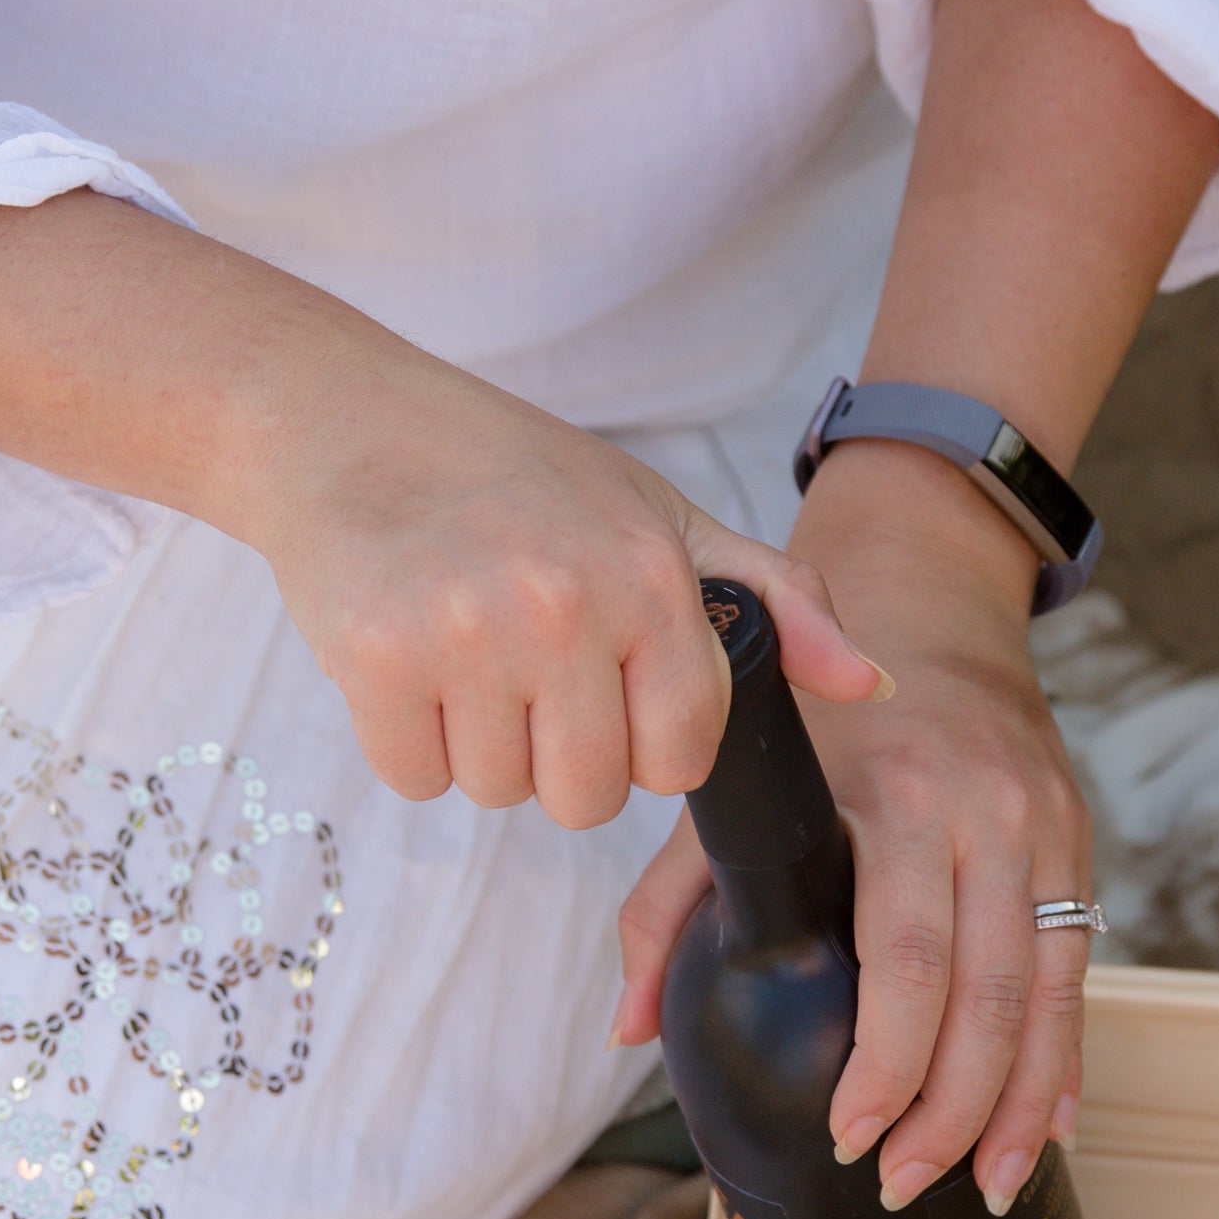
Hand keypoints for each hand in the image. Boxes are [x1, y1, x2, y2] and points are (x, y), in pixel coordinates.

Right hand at [230, 324, 890, 826]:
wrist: (346, 420)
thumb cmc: (513, 474)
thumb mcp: (659, 517)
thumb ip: (775, 600)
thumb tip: (873, 683)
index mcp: (649, 574)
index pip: (680, 756)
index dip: (639, 742)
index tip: (600, 687)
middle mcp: (567, 605)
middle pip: (586, 798)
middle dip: (554, 756)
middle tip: (520, 671)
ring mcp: (469, 633)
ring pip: (498, 792)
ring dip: (478, 747)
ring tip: (462, 652)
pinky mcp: (377, 658)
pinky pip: (415, 778)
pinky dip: (407, 741)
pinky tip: (407, 660)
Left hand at [612, 443, 1095, 1210]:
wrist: (935, 613)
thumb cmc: (821, 716)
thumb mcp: (739, 783)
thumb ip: (671, 904)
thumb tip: (629, 1027)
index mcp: (892, 797)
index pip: (904, 955)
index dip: (886, 1060)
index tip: (852, 1133)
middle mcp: (981, 813)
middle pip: (983, 993)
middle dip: (949, 1109)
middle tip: (902, 1184)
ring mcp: (1042, 830)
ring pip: (1046, 996)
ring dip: (1015, 1107)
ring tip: (976, 1187)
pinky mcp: (1079, 846)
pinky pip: (1080, 974)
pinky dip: (1064, 1061)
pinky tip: (1044, 1132)